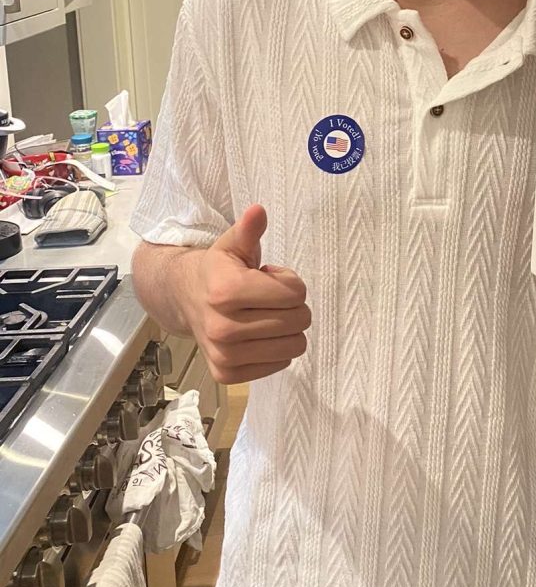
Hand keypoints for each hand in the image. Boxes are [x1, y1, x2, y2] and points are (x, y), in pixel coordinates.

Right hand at [184, 205, 310, 383]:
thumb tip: (258, 211)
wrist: (184, 298)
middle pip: (299, 320)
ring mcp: (224, 356)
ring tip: (262, 314)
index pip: (295, 293)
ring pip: (295, 346)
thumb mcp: (232, 244)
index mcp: (226, 291)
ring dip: (287, 328)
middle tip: (267, 297)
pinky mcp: (228, 375)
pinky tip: (256, 333)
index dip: (289, 281)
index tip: (269, 276)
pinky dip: (277, 349)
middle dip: (292, 305)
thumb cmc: (218, 270)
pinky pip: (281, 364)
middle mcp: (223, 328)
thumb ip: (248, 229)